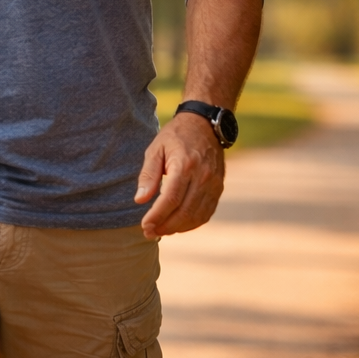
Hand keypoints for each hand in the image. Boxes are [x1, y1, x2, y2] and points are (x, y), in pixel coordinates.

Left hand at [134, 110, 225, 238]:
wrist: (205, 124)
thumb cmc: (175, 136)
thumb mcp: (155, 149)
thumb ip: (148, 175)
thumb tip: (140, 200)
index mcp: (185, 165)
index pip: (171, 199)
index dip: (157, 216)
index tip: (145, 225)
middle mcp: (203, 177)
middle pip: (184, 212)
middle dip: (165, 226)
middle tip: (149, 233)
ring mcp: (214, 184)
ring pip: (197, 216)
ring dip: (178, 228)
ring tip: (161, 231)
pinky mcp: (219, 188)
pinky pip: (207, 213)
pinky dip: (192, 223)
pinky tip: (178, 225)